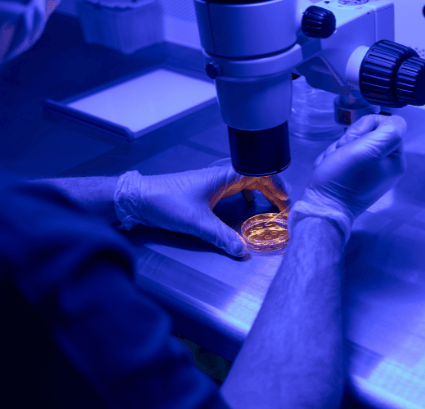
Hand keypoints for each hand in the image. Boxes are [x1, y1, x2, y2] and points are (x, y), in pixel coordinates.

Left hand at [114, 166, 290, 256]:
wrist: (137, 198)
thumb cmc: (165, 201)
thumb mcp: (197, 222)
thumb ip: (222, 237)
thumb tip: (243, 251)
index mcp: (224, 175)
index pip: (261, 174)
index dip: (278, 186)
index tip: (287, 202)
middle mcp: (221, 176)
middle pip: (258, 178)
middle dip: (274, 191)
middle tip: (286, 209)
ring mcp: (214, 182)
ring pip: (247, 183)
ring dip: (262, 192)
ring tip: (272, 206)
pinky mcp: (206, 191)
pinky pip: (235, 189)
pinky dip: (247, 195)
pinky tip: (248, 205)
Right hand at [296, 114, 406, 233]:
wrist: (321, 208)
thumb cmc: (343, 179)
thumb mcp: (370, 150)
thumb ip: (390, 131)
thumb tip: (394, 121)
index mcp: (395, 161)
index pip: (384, 124)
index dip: (365, 128)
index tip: (354, 144)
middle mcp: (385, 166)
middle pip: (366, 133)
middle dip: (348, 141)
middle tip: (342, 156)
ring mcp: (368, 172)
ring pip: (350, 143)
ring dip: (337, 150)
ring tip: (334, 164)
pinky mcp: (352, 177)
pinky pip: (341, 156)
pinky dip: (332, 159)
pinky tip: (328, 170)